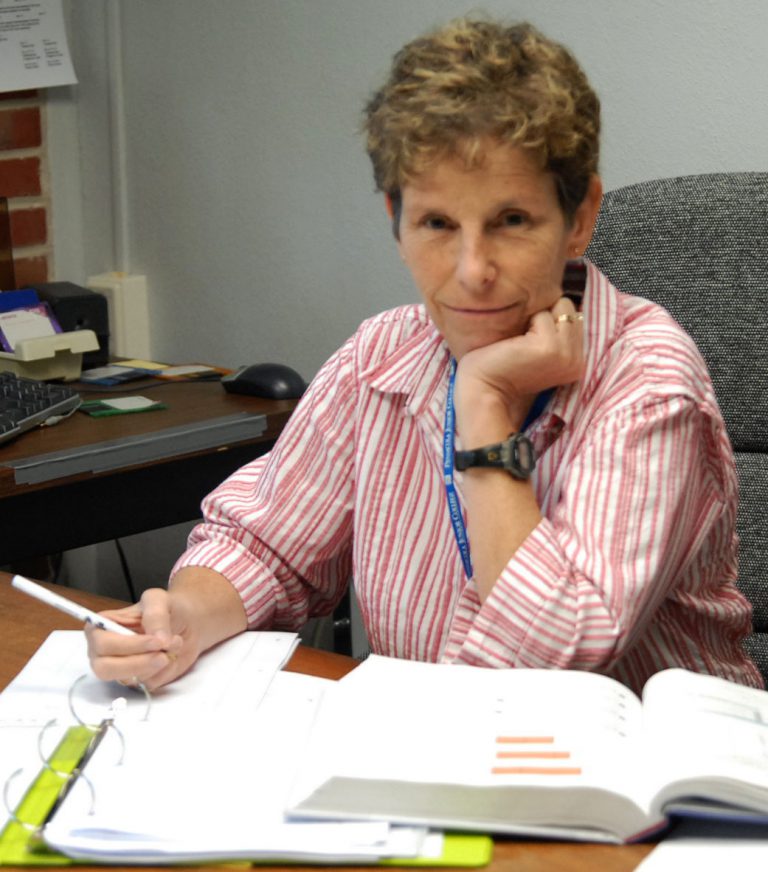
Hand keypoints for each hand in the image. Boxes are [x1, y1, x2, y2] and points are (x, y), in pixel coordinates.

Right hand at [85, 588, 192, 690]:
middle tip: (164, 654)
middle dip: (139, 663)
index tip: (156, 641)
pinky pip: (148, 684)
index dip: (128, 646)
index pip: (101, 645)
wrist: (187, 620)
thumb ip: (155, 616)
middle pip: (106, 669)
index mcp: (101, 628)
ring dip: (157, 664)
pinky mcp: (140, 679)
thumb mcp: (158, 599)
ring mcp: (121, 669)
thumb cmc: (166, 607)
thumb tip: (158, 641)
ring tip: (174, 643)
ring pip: (130, 679)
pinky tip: (173, 656)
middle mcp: (105, 652)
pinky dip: (166, 671)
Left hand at [454, 296, 583, 436]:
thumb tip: (557, 299)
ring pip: (559, 307)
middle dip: (544, 316)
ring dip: (535, 319)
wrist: (483, 392)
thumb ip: (555, 333)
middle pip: (568, 308)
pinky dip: (525, 323)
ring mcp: (566, 354)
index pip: (574, 316)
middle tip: (523, 343)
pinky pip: (542, 314)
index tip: (530, 342)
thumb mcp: (538, 352)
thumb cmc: (502, 370)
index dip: (549, 320)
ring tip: (520, 345)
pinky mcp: (550, 347)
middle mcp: (577, 359)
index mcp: (577, 362)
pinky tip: (514, 346)